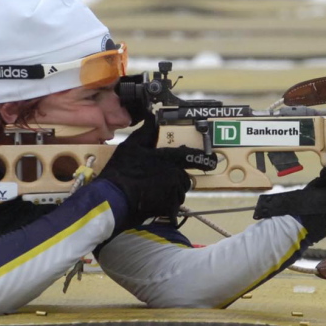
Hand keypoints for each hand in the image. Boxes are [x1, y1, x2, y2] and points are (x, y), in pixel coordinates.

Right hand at [98, 123, 216, 226]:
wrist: (112, 200)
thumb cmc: (121, 171)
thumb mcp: (130, 147)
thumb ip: (146, 132)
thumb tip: (154, 117)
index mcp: (168, 158)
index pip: (190, 156)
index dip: (203, 159)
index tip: (212, 161)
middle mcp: (175, 175)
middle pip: (184, 177)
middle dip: (176, 178)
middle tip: (158, 180)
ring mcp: (173, 193)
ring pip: (180, 192)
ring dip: (172, 192)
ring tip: (153, 192)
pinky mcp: (169, 209)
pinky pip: (174, 206)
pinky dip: (167, 205)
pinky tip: (153, 203)